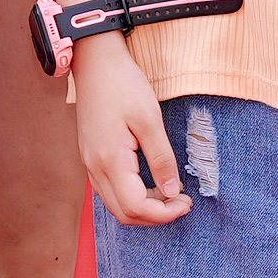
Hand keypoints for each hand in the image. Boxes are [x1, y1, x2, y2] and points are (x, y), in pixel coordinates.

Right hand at [73, 35, 189, 228]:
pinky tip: (151, 183)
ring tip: (170, 194)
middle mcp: (95, 168)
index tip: (187, 202)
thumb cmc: (123, 85)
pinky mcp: (91, 157)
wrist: (94, 62)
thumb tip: (171, 191)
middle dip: (155, 216)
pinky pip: (110, 190)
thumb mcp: (149, 118)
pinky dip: (132, 195)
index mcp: (110, 160)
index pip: (136, 206)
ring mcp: (90, 163)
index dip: (164, 213)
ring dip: (144, 207)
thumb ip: (161, 158)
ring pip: (115, 204)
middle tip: (182, 201)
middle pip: (124, 213)